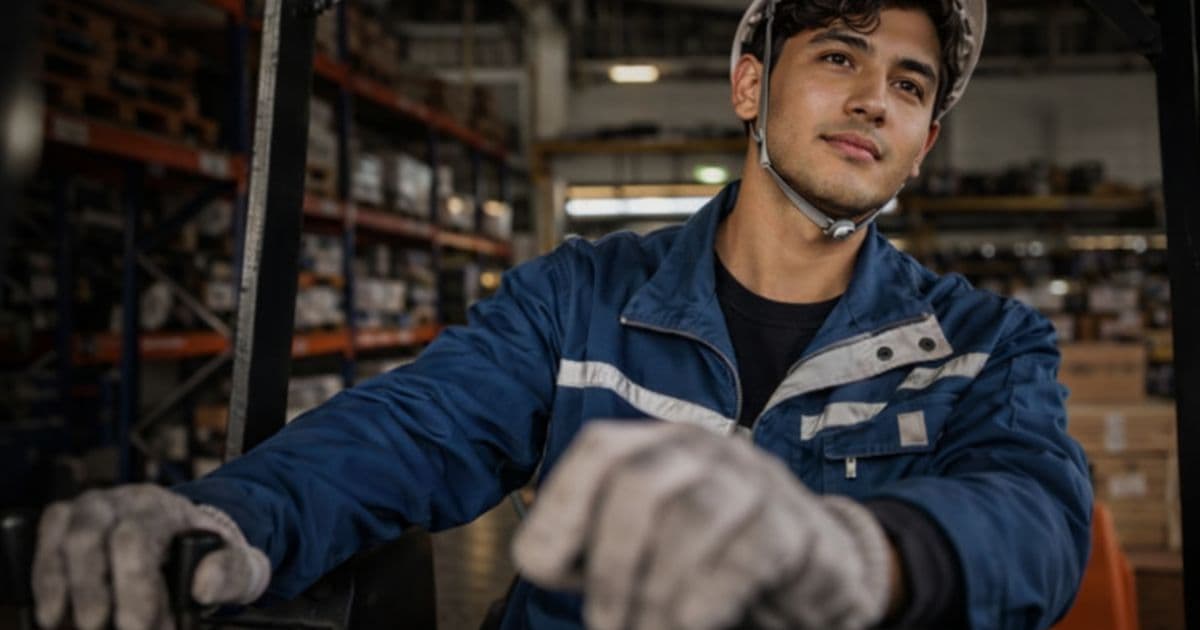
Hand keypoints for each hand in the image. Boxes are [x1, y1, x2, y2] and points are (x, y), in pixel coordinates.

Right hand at [33, 483, 269, 629]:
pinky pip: (45, 544)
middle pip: (90, 537)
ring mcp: (92, 510)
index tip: (137, 627)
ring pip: (64, 538)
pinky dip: (45, 581)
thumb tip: (203, 586)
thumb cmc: (213, 558)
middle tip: (100, 629)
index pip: (137, 537)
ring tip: (68, 627)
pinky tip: (53, 615)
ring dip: (61, 588)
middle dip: (90, 591)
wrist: (192, 540)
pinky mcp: (67, 525)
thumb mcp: (239, 565)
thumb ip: (231, 574)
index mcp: (168, 508)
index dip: (132, 586)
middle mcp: (124, 502)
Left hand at [512, 421, 891, 629]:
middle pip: (638, 483)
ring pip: (690, 518)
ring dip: (656, 592)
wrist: (817, 568)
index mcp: (657, 442)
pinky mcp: (794, 526)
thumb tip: (538, 559)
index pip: (599, 448)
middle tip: (606, 624)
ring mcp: (754, 479)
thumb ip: (589, 546)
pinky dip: (704, 601)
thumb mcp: (641, 544)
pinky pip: (743, 556)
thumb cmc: (707, 559)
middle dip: (612, 567)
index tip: (552, 575)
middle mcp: (704, 448)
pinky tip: (690, 626)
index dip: (564, 507)